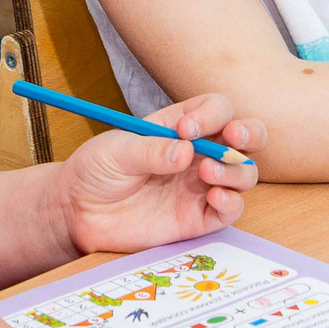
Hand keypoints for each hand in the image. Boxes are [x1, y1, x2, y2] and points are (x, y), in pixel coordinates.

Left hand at [57, 94, 262, 252]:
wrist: (78, 212)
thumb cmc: (95, 170)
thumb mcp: (116, 150)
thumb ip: (150, 150)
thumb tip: (186, 152)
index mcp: (180, 127)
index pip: (216, 109)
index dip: (211, 115)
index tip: (186, 130)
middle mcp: (198, 154)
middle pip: (245, 137)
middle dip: (250, 132)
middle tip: (234, 137)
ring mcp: (200, 186)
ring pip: (244, 174)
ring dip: (236, 170)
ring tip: (206, 172)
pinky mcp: (197, 218)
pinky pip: (230, 210)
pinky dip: (232, 202)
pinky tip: (213, 197)